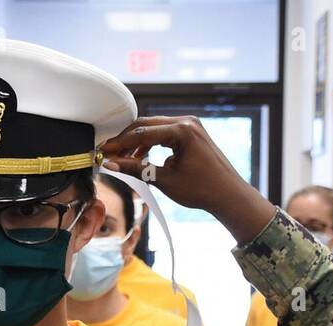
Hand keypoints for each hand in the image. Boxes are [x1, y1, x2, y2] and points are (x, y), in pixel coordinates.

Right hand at [99, 117, 276, 243]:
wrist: (229, 196)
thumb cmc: (202, 190)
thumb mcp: (165, 180)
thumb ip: (137, 169)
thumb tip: (112, 164)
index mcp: (182, 130)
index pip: (142, 132)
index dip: (119, 143)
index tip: (103, 151)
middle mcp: (186, 122)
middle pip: (146, 125)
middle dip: (126, 140)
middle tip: (109, 153)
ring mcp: (190, 126)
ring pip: (154, 129)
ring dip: (137, 143)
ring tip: (122, 159)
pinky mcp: (192, 133)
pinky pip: (165, 134)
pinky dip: (151, 144)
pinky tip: (139, 158)